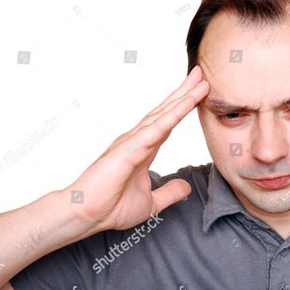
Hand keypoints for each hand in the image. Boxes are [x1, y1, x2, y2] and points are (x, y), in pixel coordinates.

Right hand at [66, 66, 208, 230]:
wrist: (87, 216)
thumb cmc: (111, 207)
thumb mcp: (151, 202)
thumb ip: (169, 193)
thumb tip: (186, 187)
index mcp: (144, 149)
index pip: (168, 123)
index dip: (183, 107)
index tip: (199, 93)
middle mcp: (139, 140)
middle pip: (167, 111)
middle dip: (185, 92)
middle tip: (202, 74)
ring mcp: (134, 141)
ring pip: (164, 114)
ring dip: (183, 96)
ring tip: (200, 79)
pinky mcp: (131, 148)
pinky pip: (158, 128)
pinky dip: (174, 114)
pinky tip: (188, 101)